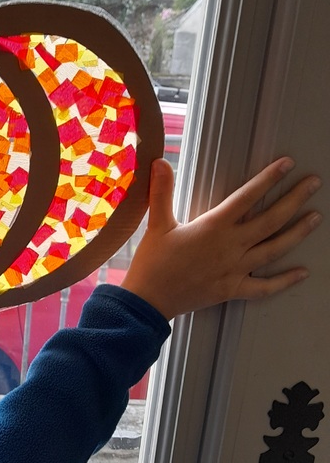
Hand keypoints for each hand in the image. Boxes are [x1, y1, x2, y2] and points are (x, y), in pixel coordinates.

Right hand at [121, 157, 321, 320]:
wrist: (149, 300)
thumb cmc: (153, 263)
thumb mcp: (157, 224)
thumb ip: (162, 192)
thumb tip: (160, 162)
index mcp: (213, 227)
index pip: (247, 197)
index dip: (269, 179)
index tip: (286, 164)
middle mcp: (230, 246)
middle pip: (271, 220)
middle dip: (294, 200)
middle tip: (313, 184)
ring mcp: (235, 269)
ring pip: (274, 249)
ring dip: (297, 233)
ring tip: (315, 218)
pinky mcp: (232, 290)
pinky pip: (265, 287)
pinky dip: (285, 281)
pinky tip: (302, 272)